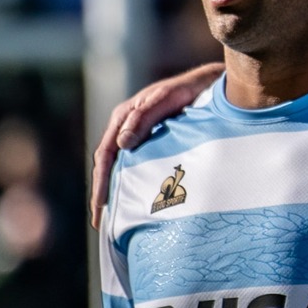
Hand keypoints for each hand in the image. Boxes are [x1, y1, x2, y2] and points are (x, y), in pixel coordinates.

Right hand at [90, 63, 223, 228]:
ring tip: (110, 218)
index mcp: (123, 116)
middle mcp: (125, 126)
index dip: (101, 182)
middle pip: (107, 164)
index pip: (105, 154)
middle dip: (101, 192)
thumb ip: (143, 119)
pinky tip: (132, 199)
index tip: (100, 206)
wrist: (207, 84)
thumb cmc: (186, 90)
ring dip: (113, 190)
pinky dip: (128, 182)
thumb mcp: (165, 100)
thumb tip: (121, 144)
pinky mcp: (149, 140)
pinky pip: (133, 164)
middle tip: (100, 222)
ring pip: (118, 166)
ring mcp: (136, 133)